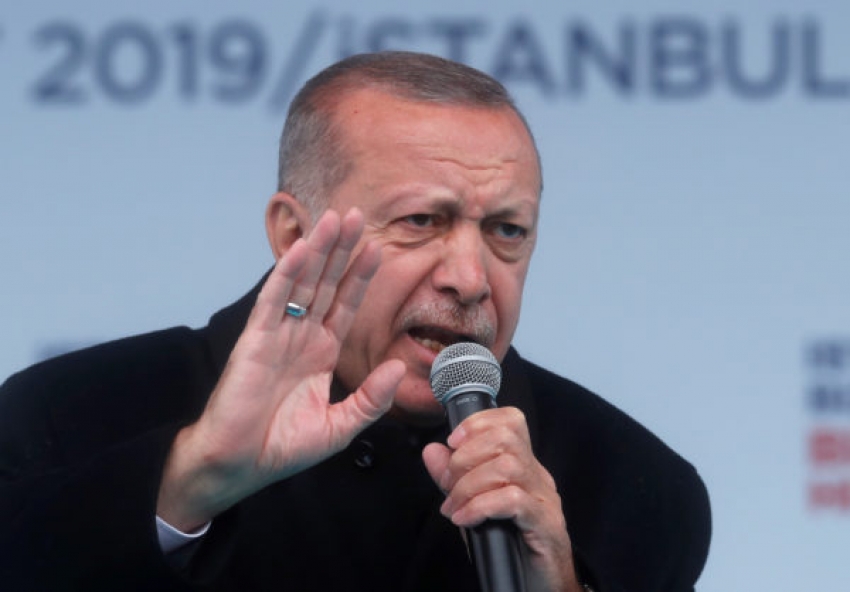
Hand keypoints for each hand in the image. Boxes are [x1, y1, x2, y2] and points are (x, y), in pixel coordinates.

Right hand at [157, 208, 405, 530]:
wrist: (240, 464)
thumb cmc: (283, 446)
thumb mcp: (340, 426)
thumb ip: (370, 399)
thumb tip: (396, 368)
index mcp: (321, 353)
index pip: (344, 305)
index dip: (359, 276)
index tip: (377, 247)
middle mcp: (301, 337)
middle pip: (325, 283)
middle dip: (342, 250)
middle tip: (356, 215)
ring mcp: (278, 335)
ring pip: (301, 283)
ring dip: (318, 250)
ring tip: (335, 219)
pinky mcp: (255, 340)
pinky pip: (274, 300)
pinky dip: (287, 274)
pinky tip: (303, 250)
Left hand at [422, 407, 580, 591]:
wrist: (538, 587)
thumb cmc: (507, 547)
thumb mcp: (473, 506)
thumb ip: (453, 478)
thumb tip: (432, 450)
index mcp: (522, 465)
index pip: (510, 420)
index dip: (478, 422)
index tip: (451, 442)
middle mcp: (537, 476)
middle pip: (506, 437)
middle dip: (466, 456)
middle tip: (448, 483)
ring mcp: (544, 499)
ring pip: (507, 466)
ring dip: (469, 484)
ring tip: (454, 506)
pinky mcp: (546, 524)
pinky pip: (513, 500)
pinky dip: (481, 506)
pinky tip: (465, 519)